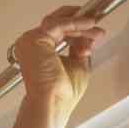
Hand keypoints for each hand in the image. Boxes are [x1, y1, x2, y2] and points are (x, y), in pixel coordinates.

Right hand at [11, 7, 106, 124]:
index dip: (78, 29)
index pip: (58, 32)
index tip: (95, 30)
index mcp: (39, 51)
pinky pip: (59, 24)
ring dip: (80, 23)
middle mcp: (32, 44)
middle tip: (97, 24)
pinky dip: (76, 23)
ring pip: (59, 22)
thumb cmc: (61, 95)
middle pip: (57, 24)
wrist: (52, 105)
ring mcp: (31, 40)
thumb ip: (80, 49)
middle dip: (80, 22)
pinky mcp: (35, 39)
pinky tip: (89, 25)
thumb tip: (88, 37)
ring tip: (96, 28)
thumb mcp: (78, 66)